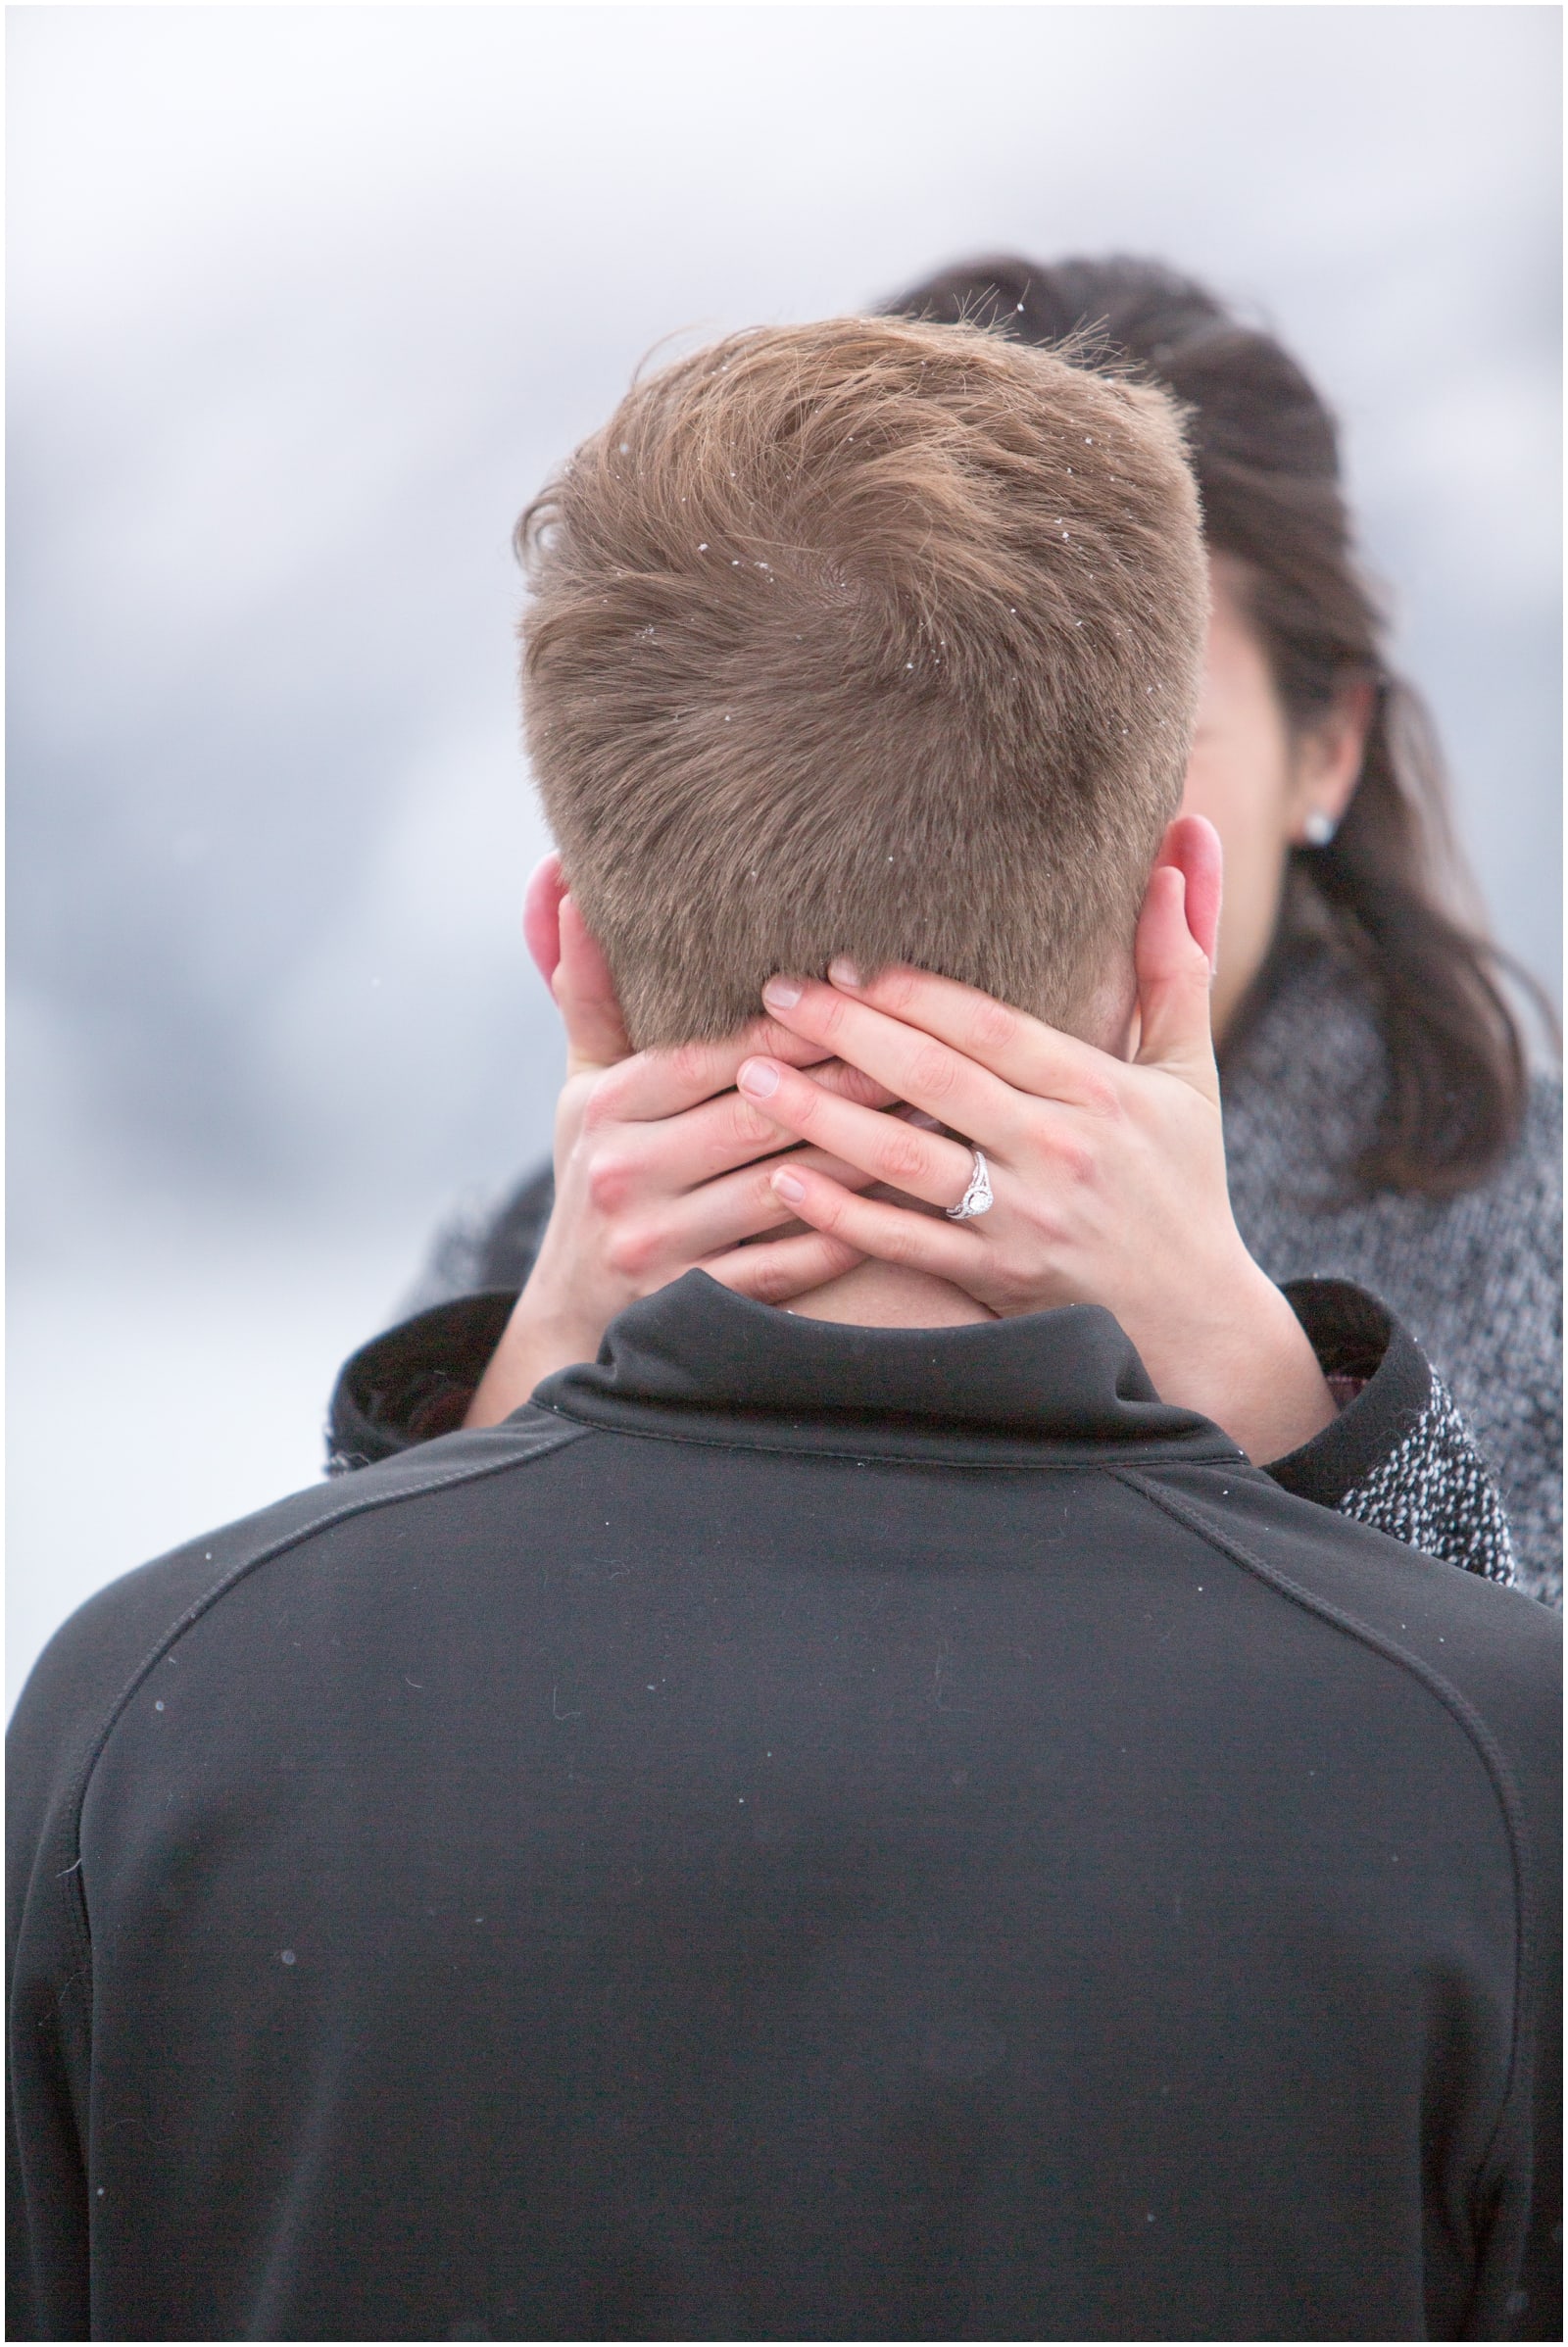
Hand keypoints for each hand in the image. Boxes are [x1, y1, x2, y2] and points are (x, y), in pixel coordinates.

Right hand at [465, 856, 874, 1425]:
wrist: (572, 1308)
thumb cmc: (599, 1169)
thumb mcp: (584, 1082)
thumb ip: (590, 990)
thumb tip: (570, 884)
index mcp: (606, 1107)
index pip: (714, 1056)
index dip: (794, 1030)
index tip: (866, 1000)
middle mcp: (623, 1174)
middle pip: (758, 1117)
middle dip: (849, 1083)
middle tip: (927, 1054)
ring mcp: (657, 1243)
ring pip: (784, 1188)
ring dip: (867, 1154)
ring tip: (939, 1121)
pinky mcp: (694, 1301)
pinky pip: (788, 1266)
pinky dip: (848, 1234)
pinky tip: (907, 1206)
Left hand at [731, 817, 1334, 1465]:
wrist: (1196, 1320)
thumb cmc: (1184, 1182)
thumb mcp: (1189, 1070)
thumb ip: (1176, 959)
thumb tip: (1188, 840)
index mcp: (1100, 1091)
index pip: (990, 1029)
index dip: (913, 991)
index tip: (845, 961)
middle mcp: (1059, 1152)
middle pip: (935, 1080)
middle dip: (847, 1032)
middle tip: (775, 996)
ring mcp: (1023, 1221)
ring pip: (907, 1161)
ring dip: (823, 1117)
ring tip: (754, 1078)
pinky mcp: (996, 1279)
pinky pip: (905, 1244)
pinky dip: (842, 1215)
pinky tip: (785, 1180)